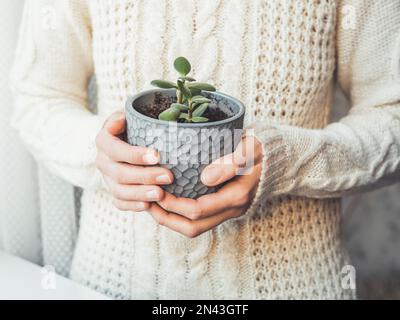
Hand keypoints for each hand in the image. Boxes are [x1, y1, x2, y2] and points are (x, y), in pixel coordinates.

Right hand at [95, 111, 173, 210]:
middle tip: (168, 177)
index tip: (157, 155)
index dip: (135, 154)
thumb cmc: (129, 127)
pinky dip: (133, 206)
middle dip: (145, 176)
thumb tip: (121, 119)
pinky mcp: (114, 192)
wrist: (119, 142)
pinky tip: (149, 206)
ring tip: (160, 194)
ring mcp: (107, 179)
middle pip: (120, 173)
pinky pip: (120, 203)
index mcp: (104, 142)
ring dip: (141, 194)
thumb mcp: (125, 117)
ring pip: (120, 191)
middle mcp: (102, 162)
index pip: (116, 150)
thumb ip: (122, 117)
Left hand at [148, 135, 262, 237]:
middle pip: (193, 227)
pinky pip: (198, 220)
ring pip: (194, 227)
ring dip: (171, 220)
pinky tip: (167, 201)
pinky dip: (180, 215)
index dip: (173, 204)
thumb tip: (205, 178)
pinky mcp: (223, 207)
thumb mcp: (249, 149)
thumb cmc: (260, 150)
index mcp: (236, 196)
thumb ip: (230, 163)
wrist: (275, 159)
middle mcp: (231, 209)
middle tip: (148, 203)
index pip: (197, 210)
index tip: (156, 191)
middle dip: (167, 218)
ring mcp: (227, 211)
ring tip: (152, 205)